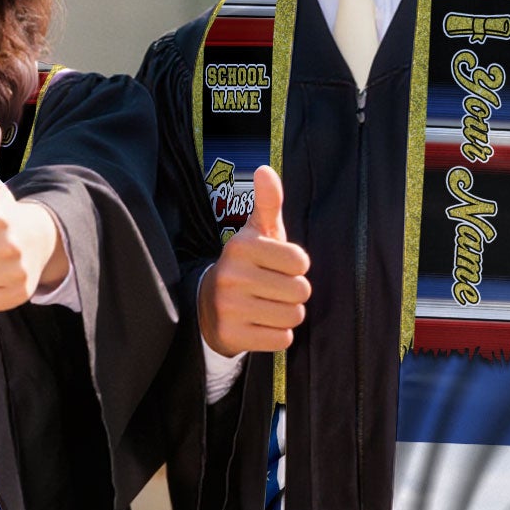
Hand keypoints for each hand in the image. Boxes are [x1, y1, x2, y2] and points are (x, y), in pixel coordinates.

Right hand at [197, 165, 310, 354]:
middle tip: (272, 290)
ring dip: (287, 314)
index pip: (301, 262)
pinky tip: (259, 324)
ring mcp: (229, 307)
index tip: (277, 266)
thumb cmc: (246, 265)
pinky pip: (281, 339)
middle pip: (301, 291)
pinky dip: (277, 335)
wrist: (208, 306)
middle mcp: (231, 275)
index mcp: (241, 246)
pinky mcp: (231, 335)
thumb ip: (267, 203)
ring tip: (266, 306)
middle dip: (293, 293)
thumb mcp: (256, 233)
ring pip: (293, 316)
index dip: (296, 267)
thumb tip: (265, 170)